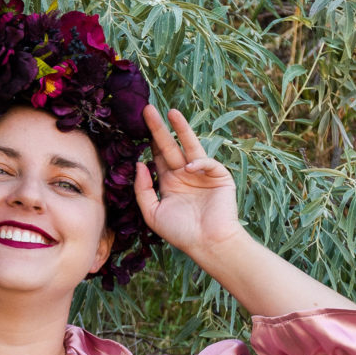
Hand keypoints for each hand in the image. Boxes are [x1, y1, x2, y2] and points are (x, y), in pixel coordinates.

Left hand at [134, 106, 243, 258]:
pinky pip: (207, 163)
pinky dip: (199, 163)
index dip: (148, 142)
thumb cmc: (180, 233)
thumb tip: (139, 164)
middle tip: (146, 110)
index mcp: (169, 183)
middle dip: (158, 129)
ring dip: (181, 129)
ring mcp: (202, 174)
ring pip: (190, 146)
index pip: (157, 157)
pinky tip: (189, 168)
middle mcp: (184, 175)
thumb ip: (142, 190)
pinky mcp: (219, 176)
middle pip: (169, 147)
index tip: (136, 127)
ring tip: (171, 112)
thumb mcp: (152, 213)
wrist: (207, 244)